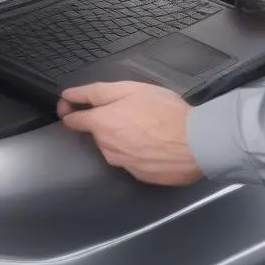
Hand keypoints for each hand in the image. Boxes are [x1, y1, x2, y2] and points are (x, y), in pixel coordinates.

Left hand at [57, 81, 202, 186]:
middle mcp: (107, 147)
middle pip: (96, 132)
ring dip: (121, 136)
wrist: (196, 144)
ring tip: (145, 124)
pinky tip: (153, 142)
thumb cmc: (164, 111)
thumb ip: (98, 93)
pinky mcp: (139, 175)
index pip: (72, 120)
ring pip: (113, 146)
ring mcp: (122, 164)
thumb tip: (70, 95)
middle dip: (105, 120)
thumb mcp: (131, 89)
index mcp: (102, 124)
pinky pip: (130, 158)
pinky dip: (136, 150)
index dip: (68, 109)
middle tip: (128, 108)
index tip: (69, 105)